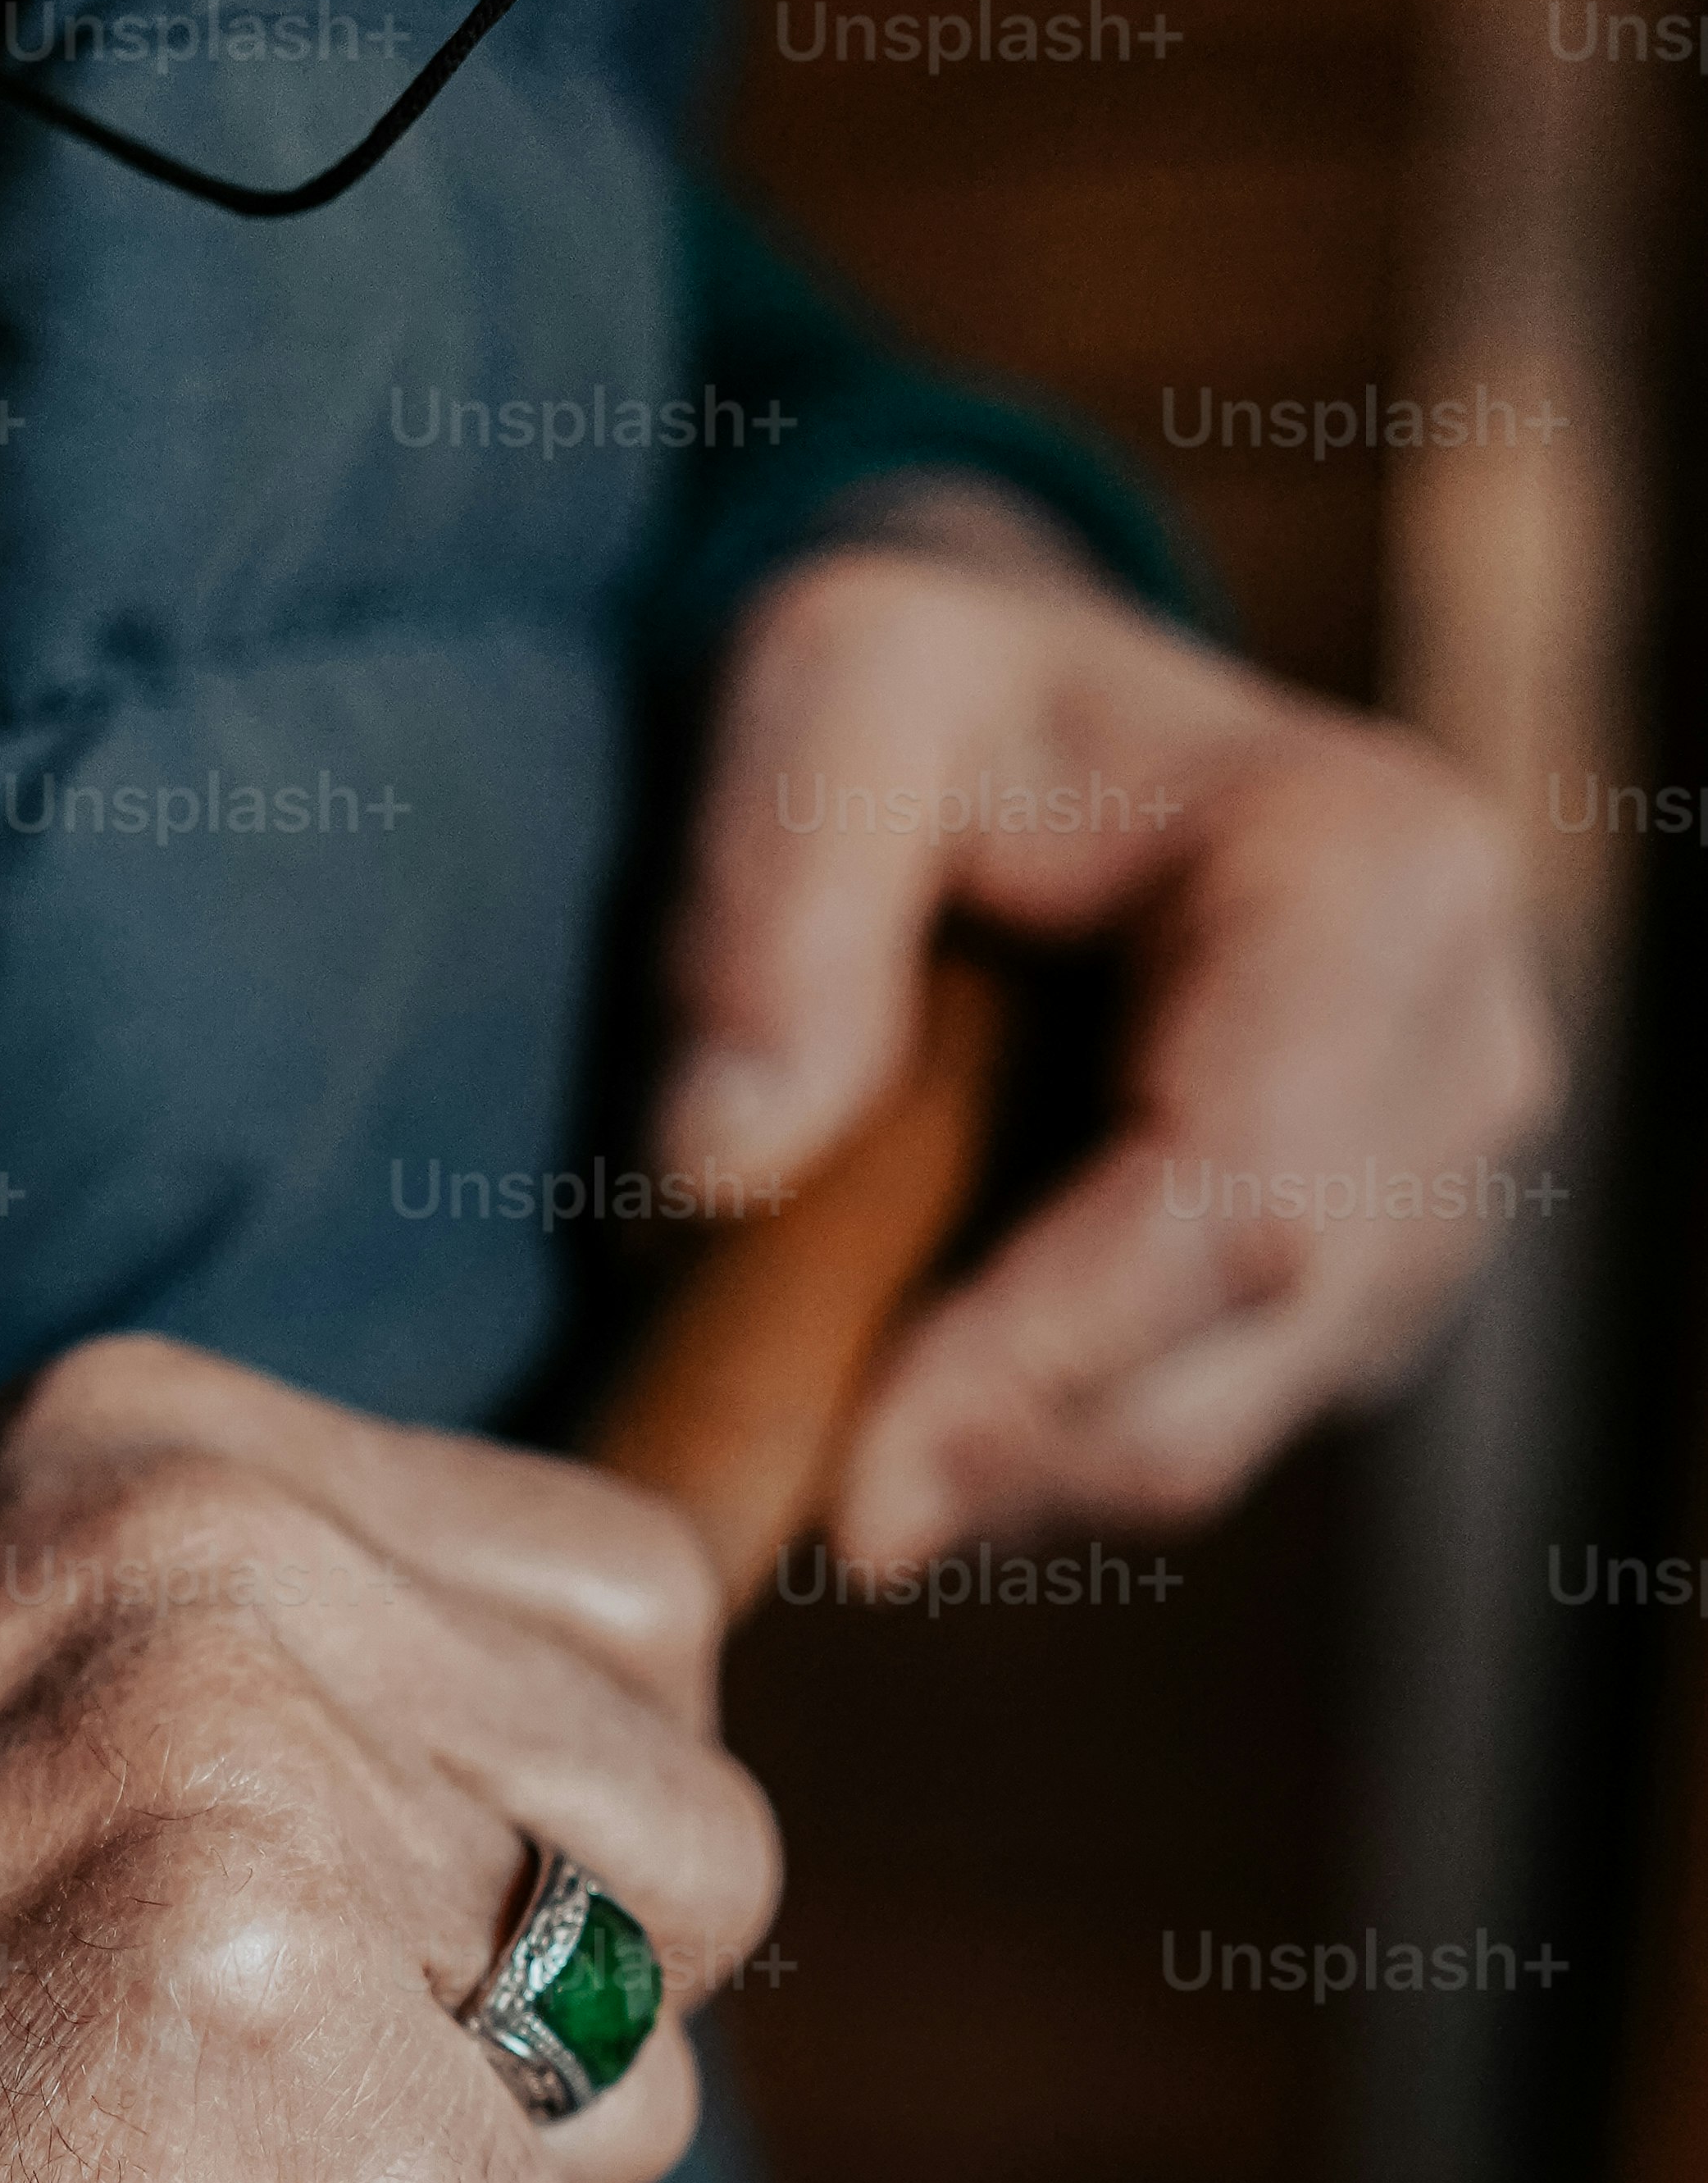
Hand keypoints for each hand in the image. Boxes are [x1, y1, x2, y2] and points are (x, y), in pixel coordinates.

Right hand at [0, 1336, 778, 2182]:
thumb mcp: (14, 1700)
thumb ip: (300, 1677)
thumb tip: (615, 1809)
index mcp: (170, 1443)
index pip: (637, 1611)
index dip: (533, 1837)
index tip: (313, 1948)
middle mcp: (220, 1567)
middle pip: (693, 1849)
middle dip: (529, 2042)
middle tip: (248, 2108)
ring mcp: (230, 1804)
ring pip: (633, 2079)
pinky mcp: (238, 2058)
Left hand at [649, 523, 1562, 1570]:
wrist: (1031, 747)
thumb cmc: (938, 705)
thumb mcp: (830, 691)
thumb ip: (772, 896)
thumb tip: (721, 1160)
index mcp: (1386, 878)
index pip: (1242, 1203)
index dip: (1044, 1364)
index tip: (858, 1491)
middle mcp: (1461, 1056)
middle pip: (1231, 1359)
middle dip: (1000, 1446)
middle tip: (796, 1488)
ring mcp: (1433, 1201)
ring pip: (1195, 1440)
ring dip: (994, 1465)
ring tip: (832, 1398)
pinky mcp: (1359, 1303)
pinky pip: (1176, 1446)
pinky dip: (1020, 1455)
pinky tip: (915, 1375)